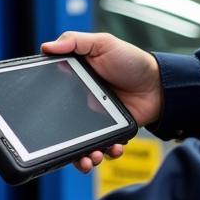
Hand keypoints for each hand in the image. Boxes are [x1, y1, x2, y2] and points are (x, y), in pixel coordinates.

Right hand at [41, 31, 163, 171]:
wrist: (159, 84)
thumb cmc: (132, 61)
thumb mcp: (103, 43)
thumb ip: (75, 41)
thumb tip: (46, 47)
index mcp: (75, 82)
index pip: (52, 98)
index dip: (46, 109)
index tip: (41, 119)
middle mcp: (82, 103)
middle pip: (63, 128)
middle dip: (63, 145)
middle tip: (66, 149)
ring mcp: (97, 119)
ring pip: (82, 144)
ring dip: (83, 157)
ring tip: (90, 158)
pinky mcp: (112, 131)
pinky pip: (104, 147)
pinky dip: (107, 153)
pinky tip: (112, 150)